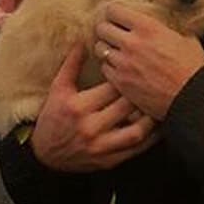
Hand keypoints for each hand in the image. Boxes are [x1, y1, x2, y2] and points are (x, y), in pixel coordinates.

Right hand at [30, 43, 159, 171]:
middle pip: (126, 106)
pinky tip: (159, 126)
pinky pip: (136, 150)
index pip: (111, 87)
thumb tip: (83, 41)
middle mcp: (90, 128)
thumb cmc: (52, 117)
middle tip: (154, 82)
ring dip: (151, 117)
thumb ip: (71, 65)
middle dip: (141, 93)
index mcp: (78, 107)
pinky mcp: (108, 161)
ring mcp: (100, 147)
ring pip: (136, 131)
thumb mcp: (58, 88)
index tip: (137, 67)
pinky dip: (151, 138)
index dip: (127, 76)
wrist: (43, 154)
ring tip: (159, 103)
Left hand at [95, 3, 203, 119]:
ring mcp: (124, 64)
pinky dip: (110, 67)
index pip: (114, 10)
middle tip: (113, 33)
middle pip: (102, 28)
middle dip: (107, 29)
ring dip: (107, 48)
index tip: (117, 16)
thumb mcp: (184, 38)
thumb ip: (165, 29)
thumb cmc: (193, 68)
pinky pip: (105, 69)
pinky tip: (120, 68)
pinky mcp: (121, 83)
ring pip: (100, 48)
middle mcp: (132, 43)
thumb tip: (160, 24)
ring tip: (115, 51)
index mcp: (147, 28)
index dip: (114, 12)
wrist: (193, 97)